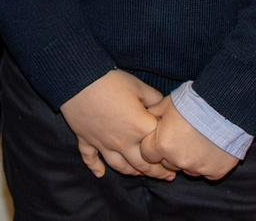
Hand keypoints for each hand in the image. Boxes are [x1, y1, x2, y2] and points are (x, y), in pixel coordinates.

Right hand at [58, 70, 174, 179]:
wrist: (78, 79)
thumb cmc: (110, 81)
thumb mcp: (138, 86)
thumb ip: (154, 98)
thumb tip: (162, 106)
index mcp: (139, 128)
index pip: (159, 147)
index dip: (170, 154)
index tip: (177, 158)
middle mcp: (123, 141)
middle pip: (142, 164)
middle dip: (157, 172)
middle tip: (168, 176)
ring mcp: (104, 144)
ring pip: (120, 166)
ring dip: (132, 172)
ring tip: (141, 175)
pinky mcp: (87, 140)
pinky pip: (91, 158)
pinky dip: (95, 167)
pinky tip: (100, 173)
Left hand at [140, 102, 238, 178]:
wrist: (225, 106)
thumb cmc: (194, 102)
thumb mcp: (167, 103)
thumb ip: (154, 115)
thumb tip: (146, 117)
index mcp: (162, 145)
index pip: (147, 153)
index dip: (153, 144)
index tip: (162, 136)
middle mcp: (178, 160)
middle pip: (167, 163)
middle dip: (171, 152)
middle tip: (182, 137)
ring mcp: (198, 168)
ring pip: (187, 169)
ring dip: (189, 159)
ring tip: (199, 141)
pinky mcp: (216, 172)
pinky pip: (207, 172)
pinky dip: (208, 163)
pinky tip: (212, 149)